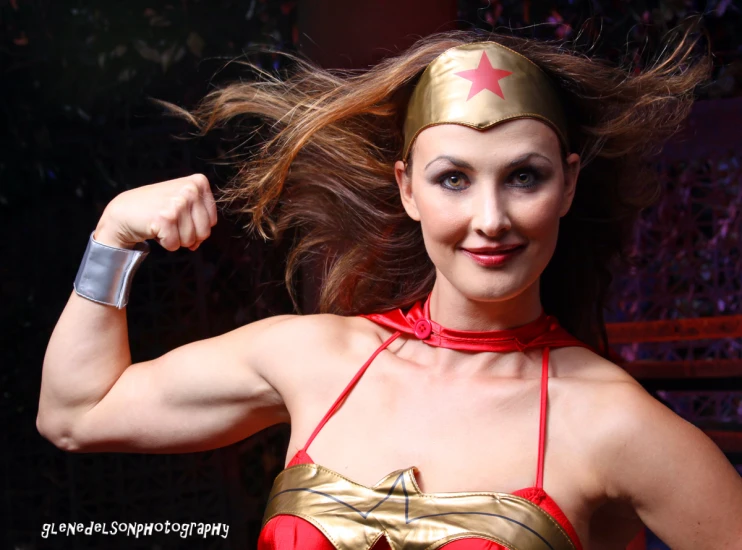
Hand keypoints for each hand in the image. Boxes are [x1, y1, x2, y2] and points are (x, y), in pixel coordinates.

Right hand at [94, 174, 217, 250]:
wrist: (125, 210)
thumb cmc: (157, 208)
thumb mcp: (184, 203)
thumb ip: (201, 220)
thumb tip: (197, 244)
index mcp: (198, 182)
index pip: (212, 221)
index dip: (196, 226)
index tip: (180, 215)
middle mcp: (190, 189)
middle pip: (204, 232)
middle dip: (187, 235)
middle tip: (170, 222)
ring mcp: (178, 203)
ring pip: (190, 240)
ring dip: (175, 238)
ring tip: (162, 223)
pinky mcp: (165, 218)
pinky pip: (175, 245)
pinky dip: (165, 242)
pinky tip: (155, 228)